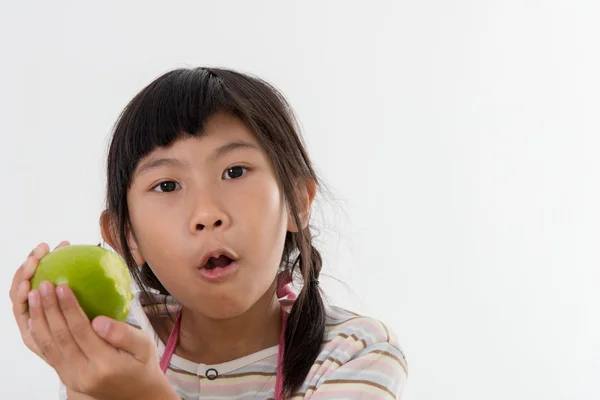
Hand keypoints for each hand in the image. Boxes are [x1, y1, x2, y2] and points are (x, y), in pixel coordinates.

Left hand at [10, 242, 178, 399]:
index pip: (81, 332)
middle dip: (49, 309)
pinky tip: (33, 317)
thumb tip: (99, 321)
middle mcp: (84, 375)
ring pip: (48, 346)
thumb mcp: (145, 346)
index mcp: (106, 365)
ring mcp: (71, 378)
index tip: (62, 287)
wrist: (135, 393)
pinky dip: (38, 335)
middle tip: (45, 285)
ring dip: (39, 319)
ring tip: (35, 295)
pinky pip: (47, 354)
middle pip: (60, 337)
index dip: (69, 308)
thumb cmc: (142, 364)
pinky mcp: (65, 377)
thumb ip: (125, 334)